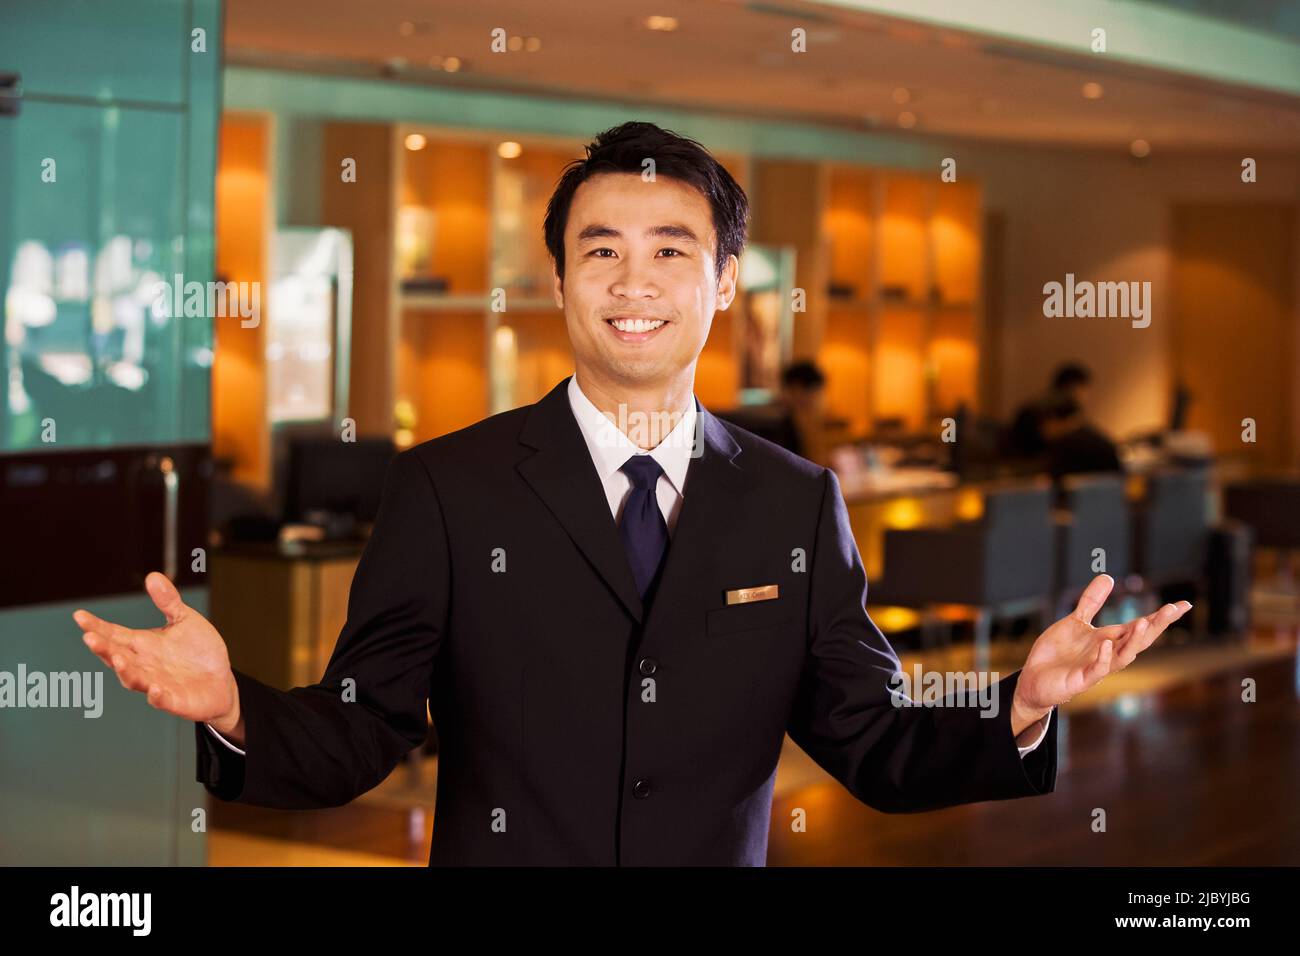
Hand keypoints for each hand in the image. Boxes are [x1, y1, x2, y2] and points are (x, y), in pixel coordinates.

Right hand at [73, 571, 239, 729]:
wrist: (221, 682)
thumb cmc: (198, 652)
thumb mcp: (185, 620)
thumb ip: (168, 601)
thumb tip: (153, 576)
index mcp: (143, 645)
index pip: (114, 634)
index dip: (96, 626)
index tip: (79, 616)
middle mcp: (144, 665)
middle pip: (117, 657)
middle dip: (103, 649)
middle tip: (89, 637)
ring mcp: (157, 684)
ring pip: (134, 679)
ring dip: (125, 671)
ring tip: (118, 659)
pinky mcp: (175, 701)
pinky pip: (162, 700)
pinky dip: (157, 696)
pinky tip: (154, 689)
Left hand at [1011, 574, 1189, 733]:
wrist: (1035, 678)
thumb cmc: (1058, 652)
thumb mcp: (1075, 621)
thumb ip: (1091, 601)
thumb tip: (1108, 576)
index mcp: (1110, 638)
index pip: (1141, 626)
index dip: (1161, 616)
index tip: (1184, 605)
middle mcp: (1109, 653)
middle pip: (1139, 639)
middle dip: (1157, 625)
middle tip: (1173, 609)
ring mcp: (1097, 667)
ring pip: (1124, 655)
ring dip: (1134, 641)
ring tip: (1145, 623)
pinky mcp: (1082, 679)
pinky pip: (1097, 669)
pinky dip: (1104, 658)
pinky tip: (1106, 644)